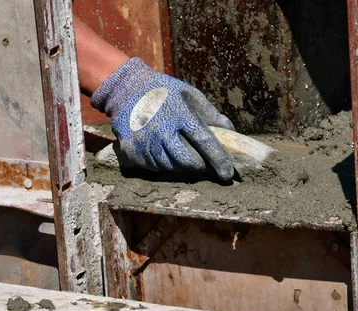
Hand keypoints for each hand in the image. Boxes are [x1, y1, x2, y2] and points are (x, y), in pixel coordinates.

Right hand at [91, 58, 233, 180]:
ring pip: (171, 167)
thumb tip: (231, 132)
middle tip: (204, 164)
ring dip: (181, 166)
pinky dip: (164, 165)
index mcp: (179, 113)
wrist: (126, 90)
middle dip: (200, 166)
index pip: (204, 141)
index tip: (228, 174)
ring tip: (182, 154)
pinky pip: (154, 168)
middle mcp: (161, 130)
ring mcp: (145, 142)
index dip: (218, 159)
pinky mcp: (132, 152)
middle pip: (187, 161)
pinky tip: (165, 153)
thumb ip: (210, 114)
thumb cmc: (164, 92)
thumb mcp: (189, 94)